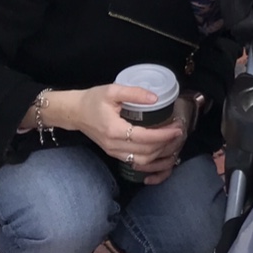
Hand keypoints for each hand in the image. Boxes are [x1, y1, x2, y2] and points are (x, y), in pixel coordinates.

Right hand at [33, 84, 185, 179]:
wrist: (74, 112)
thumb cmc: (92, 100)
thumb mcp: (112, 91)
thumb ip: (134, 93)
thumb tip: (155, 98)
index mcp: (114, 130)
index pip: (144, 137)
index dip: (163, 135)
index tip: (177, 128)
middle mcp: (114, 145)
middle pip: (147, 152)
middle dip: (166, 144)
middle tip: (179, 132)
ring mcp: (113, 152)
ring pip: (143, 160)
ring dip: (161, 153)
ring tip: (172, 140)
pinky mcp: (114, 154)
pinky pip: (136, 161)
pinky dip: (152, 158)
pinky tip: (161, 148)